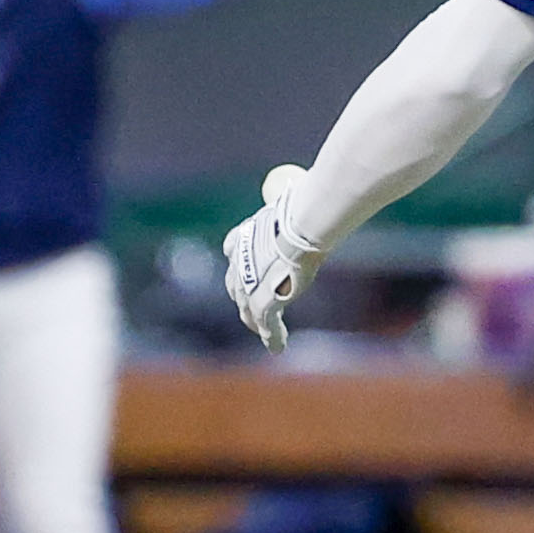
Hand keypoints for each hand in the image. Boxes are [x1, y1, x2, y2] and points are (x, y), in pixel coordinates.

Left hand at [223, 164, 325, 352]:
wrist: (300, 227)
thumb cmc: (300, 209)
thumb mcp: (290, 199)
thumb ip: (289, 198)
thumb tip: (297, 185)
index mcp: (241, 238)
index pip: (233, 251)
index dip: (239, 260)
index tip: (242, 263)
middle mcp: (238, 265)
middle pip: (236, 285)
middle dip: (243, 295)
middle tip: (251, 307)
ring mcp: (247, 287)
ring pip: (249, 309)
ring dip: (256, 321)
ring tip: (264, 331)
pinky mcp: (261, 304)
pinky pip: (267, 325)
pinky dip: (273, 337)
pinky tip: (277, 347)